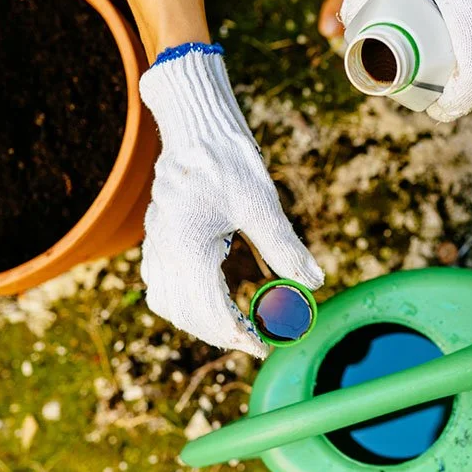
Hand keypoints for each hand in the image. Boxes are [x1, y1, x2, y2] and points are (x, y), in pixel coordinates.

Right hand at [138, 43, 323, 357]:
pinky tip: (209, 298)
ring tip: (235, 325)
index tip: (265, 347)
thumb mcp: (262, 203)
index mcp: (188, 248)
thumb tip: (314, 282)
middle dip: (220, 334)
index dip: (239, 337)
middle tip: (256, 340)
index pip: (210, 313)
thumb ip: (285, 247)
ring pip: (167, 302)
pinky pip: (160, 282)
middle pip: (186, 315)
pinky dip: (183, 301)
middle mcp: (165, 251)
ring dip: (199, 321)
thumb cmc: (228, 158)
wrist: (195, 124)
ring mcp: (156, 243)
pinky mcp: (158, 234)